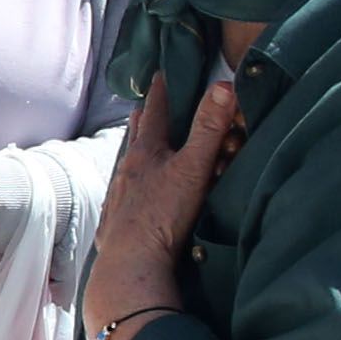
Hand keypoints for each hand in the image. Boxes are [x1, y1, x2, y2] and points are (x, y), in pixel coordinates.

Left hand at [88, 71, 243, 338]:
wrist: (131, 266)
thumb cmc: (163, 216)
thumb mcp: (193, 169)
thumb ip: (209, 129)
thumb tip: (224, 84)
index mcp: (145, 153)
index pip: (156, 113)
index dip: (161, 92)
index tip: (161, 73)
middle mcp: (127, 171)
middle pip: (136, 137)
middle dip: (144, 120)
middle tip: (146, 105)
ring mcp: (118, 197)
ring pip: (126, 166)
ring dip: (135, 153)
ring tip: (137, 143)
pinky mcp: (115, 223)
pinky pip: (121, 197)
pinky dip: (128, 187)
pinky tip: (128, 194)